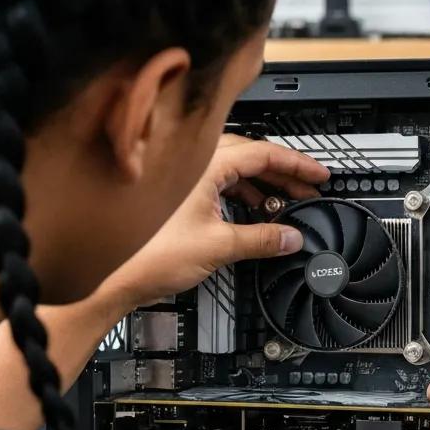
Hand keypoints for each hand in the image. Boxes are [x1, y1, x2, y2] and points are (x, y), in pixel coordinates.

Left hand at [102, 134, 328, 309]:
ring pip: (234, 171)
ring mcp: (183, 178)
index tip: (320, 174)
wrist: (110, 277)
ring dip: (262, 187)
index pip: (264, 153)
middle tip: (309, 191)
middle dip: (283, 176)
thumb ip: (261, 240)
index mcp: (205, 164)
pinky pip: (218, 184)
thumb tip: (290, 238)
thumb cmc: (147, 255)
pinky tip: (253, 214)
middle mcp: (193, 164)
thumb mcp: (218, 247)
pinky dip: (240, 196)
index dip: (297, 165)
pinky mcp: (177, 195)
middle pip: (251, 157)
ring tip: (286, 206)